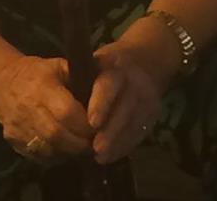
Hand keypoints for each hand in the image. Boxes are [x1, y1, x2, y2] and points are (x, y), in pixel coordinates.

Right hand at [0, 55, 93, 159]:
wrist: (2, 84)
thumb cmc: (36, 73)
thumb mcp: (58, 65)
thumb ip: (79, 76)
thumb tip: (104, 89)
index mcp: (42, 87)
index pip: (67, 112)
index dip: (85, 124)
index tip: (99, 127)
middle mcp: (28, 109)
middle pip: (58, 135)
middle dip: (80, 143)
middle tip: (95, 144)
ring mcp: (19, 129)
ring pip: (49, 150)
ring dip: (69, 152)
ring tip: (82, 149)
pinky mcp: (14, 143)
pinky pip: (39, 157)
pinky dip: (56, 157)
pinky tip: (65, 150)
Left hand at [88, 41, 161, 164]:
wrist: (145, 59)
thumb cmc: (109, 65)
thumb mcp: (96, 63)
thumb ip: (83, 82)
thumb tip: (62, 109)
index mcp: (115, 66)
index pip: (108, 85)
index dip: (100, 104)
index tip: (91, 122)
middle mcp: (134, 81)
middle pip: (124, 108)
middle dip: (110, 131)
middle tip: (96, 149)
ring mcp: (147, 97)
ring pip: (133, 123)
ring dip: (117, 143)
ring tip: (101, 157)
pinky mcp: (154, 112)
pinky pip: (140, 132)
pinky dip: (125, 146)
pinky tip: (111, 156)